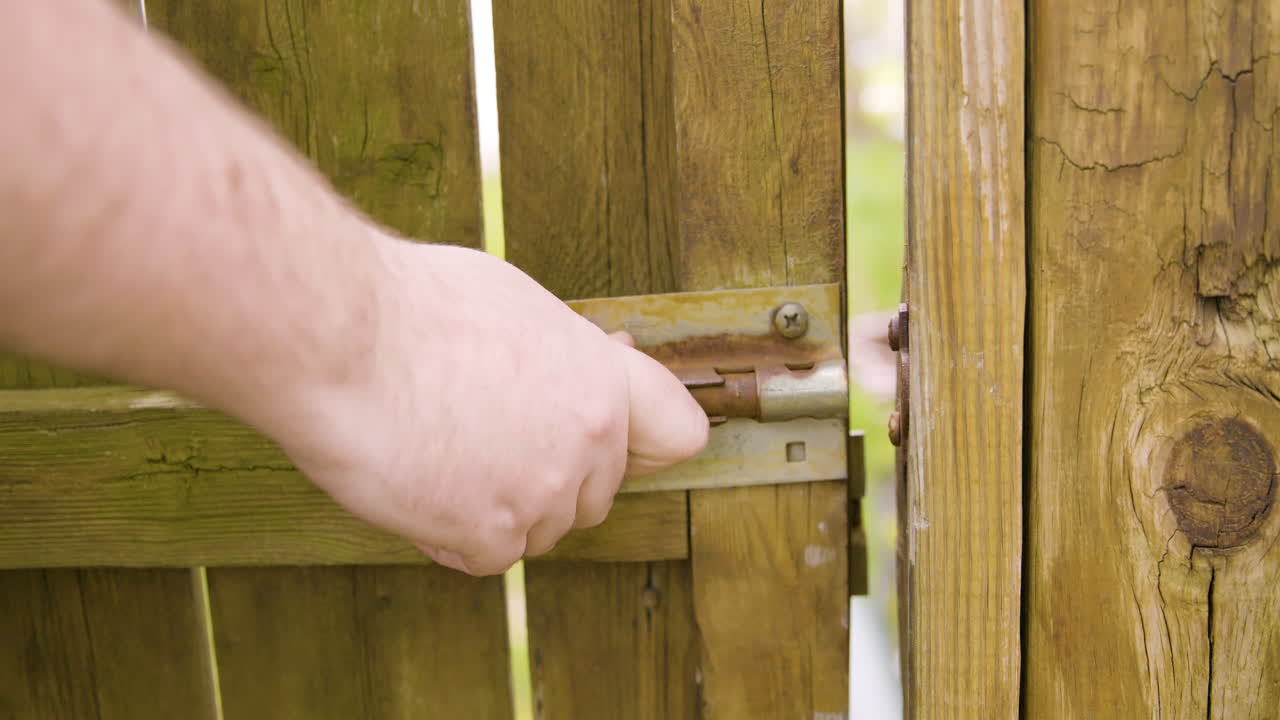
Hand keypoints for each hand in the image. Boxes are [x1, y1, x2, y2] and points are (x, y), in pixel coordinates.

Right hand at [265, 237, 708, 575]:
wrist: (338, 336)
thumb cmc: (408, 305)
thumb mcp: (513, 308)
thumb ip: (559, 359)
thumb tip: (566, 373)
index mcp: (600, 378)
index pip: (679, 433)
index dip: (645, 444)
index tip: (605, 440)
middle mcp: (588, 438)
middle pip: (596, 495)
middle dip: (551, 480)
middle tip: (485, 444)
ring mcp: (542, 491)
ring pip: (542, 531)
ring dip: (498, 510)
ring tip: (439, 455)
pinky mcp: (488, 534)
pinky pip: (488, 558)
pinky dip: (452, 538)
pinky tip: (417, 489)